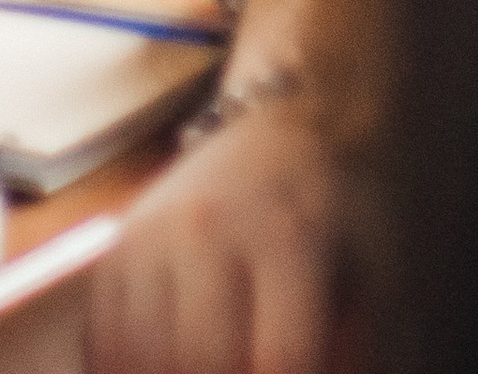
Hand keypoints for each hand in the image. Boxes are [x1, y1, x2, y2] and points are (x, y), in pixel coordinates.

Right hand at [89, 96, 341, 373]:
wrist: (283, 127)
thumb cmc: (340, 215)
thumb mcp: (374, 276)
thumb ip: (354, 354)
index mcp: (285, 238)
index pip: (281, 358)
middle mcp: (207, 229)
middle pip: (203, 361)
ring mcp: (152, 234)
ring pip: (144, 356)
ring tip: (206, 370)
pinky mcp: (117, 246)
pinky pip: (104, 336)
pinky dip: (125, 368)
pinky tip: (159, 370)